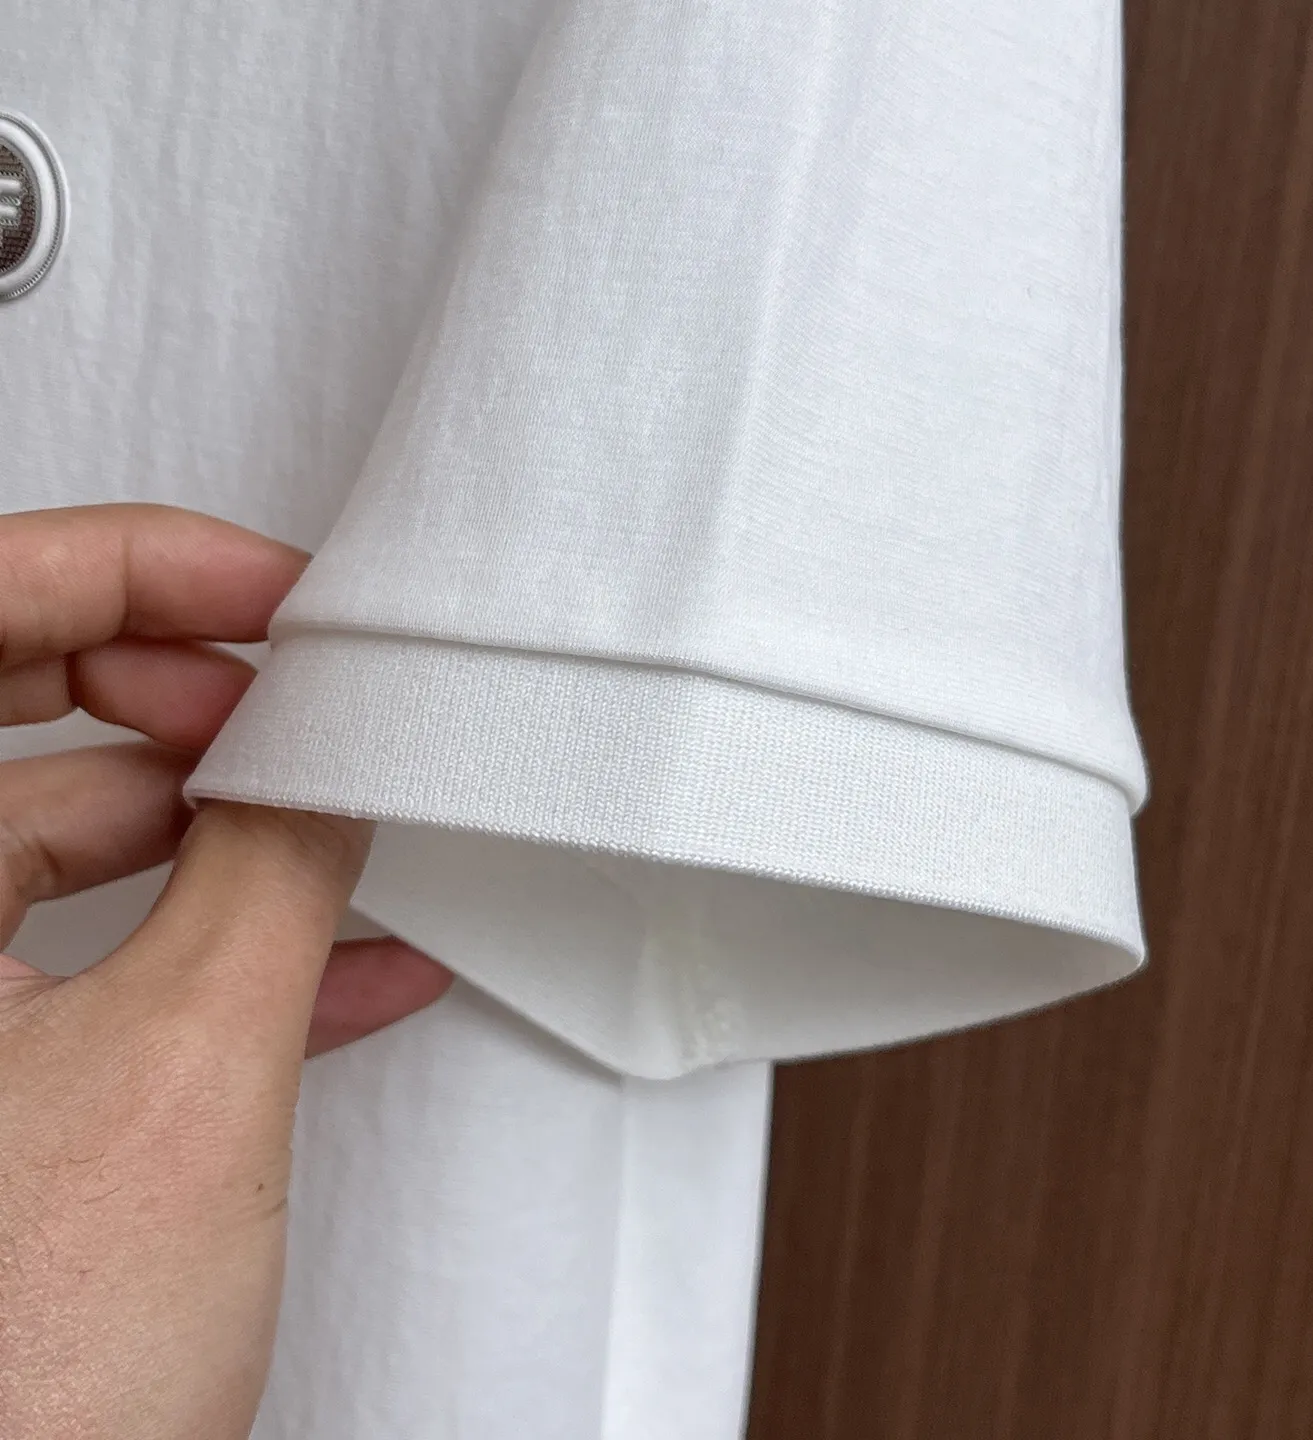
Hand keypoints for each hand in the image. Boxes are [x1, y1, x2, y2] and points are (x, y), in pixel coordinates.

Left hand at [0, 505, 451, 1438]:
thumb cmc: (3, 1395)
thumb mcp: (183, 1074)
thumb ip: (270, 871)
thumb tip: (321, 759)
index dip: (140, 566)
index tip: (279, 592)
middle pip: (15, 710)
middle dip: (186, 694)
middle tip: (302, 703)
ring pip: (70, 846)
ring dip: (228, 832)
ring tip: (348, 828)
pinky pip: (100, 965)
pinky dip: (223, 949)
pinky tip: (342, 966)